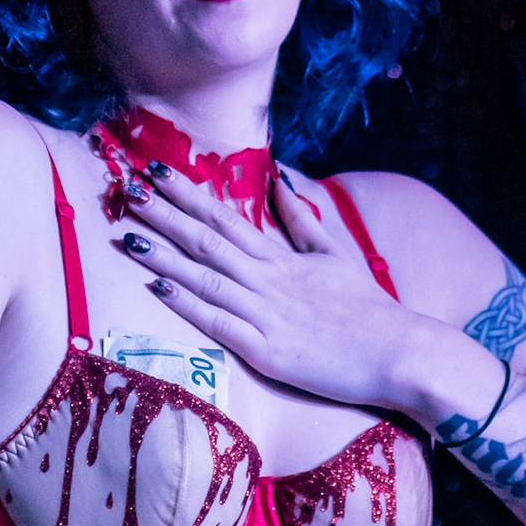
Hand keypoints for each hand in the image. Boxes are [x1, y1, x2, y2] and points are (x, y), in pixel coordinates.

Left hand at [117, 167, 425, 408]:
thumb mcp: (336, 253)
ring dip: (164, 255)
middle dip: (164, 215)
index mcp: (282, 258)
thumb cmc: (368, 308)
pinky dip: (188, 305)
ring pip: (206, 278)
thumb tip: (278, 178)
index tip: (154, 172)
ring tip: (129, 234)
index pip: (225, 218)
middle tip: (126, 189)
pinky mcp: (267, 352)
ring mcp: (266, 315)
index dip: (186, 194)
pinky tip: (158, 289)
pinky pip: (220, 324)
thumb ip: (302, 219)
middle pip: (206, 241)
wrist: (399, 354)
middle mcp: (269, 280)